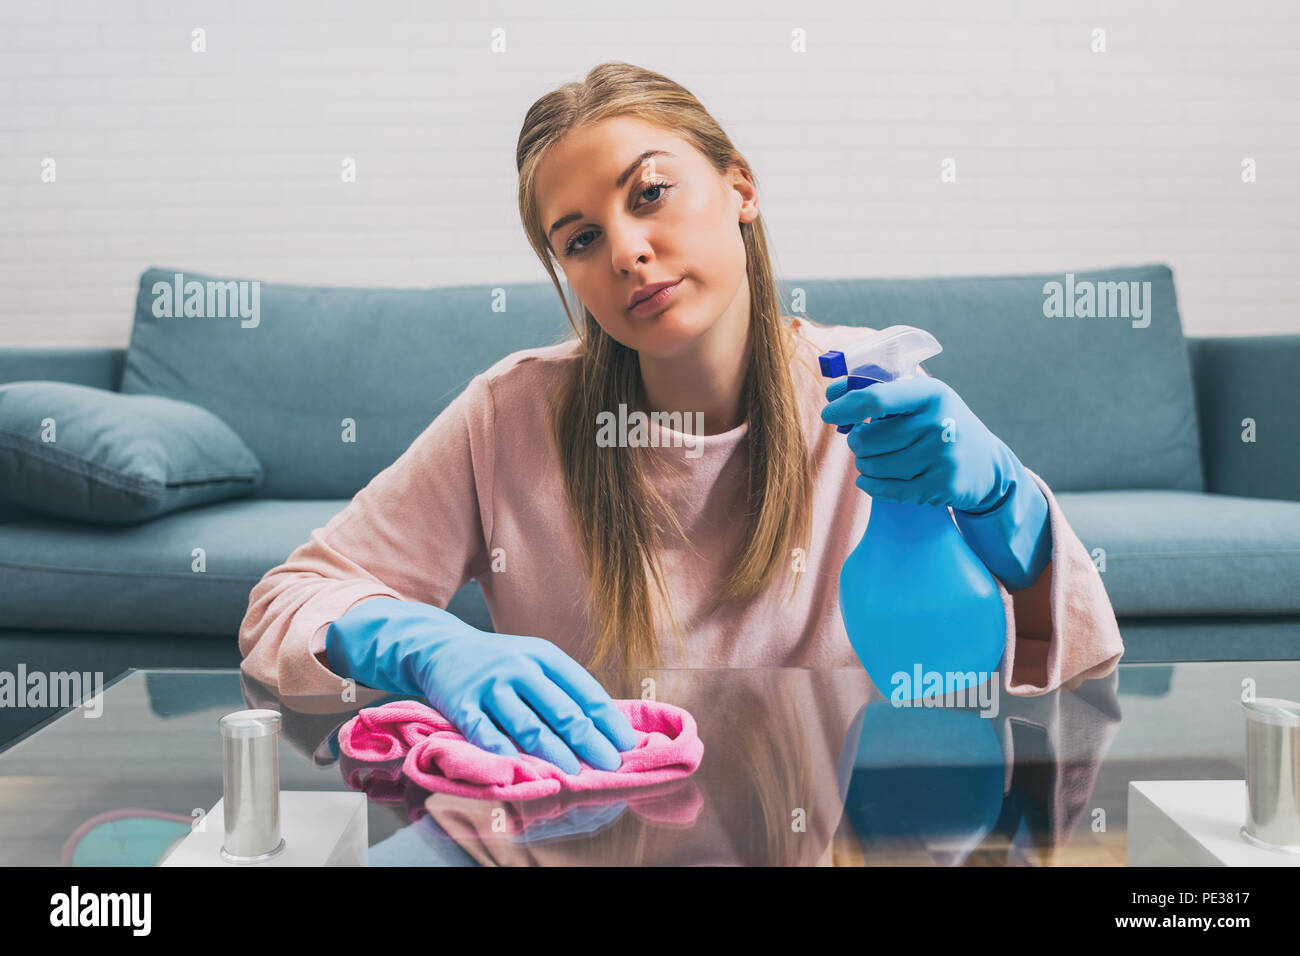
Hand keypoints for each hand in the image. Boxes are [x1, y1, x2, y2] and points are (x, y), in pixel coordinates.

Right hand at [326, 598, 640, 773]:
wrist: (440, 647)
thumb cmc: (499, 663)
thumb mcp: (533, 661)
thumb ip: (562, 689)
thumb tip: (604, 727)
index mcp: (545, 657)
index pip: (586, 692)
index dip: (609, 721)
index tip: (628, 745)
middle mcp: (520, 668)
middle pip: (562, 712)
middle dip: (590, 743)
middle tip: (610, 766)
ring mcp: (490, 686)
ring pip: (529, 726)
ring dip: (555, 754)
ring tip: (575, 775)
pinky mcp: (462, 704)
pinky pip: (487, 734)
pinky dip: (506, 754)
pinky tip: (522, 770)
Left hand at [820, 373, 1013, 512]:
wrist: (986, 465)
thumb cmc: (941, 423)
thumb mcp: (922, 398)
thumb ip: (880, 390)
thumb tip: (832, 391)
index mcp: (931, 393)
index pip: (876, 399)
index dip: (846, 407)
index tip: (829, 414)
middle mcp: (939, 423)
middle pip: (868, 439)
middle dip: (857, 443)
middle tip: (862, 442)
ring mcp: (941, 457)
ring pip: (874, 467)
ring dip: (865, 465)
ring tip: (874, 459)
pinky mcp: (940, 486)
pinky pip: (886, 489)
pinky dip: (871, 485)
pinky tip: (870, 479)